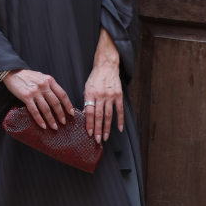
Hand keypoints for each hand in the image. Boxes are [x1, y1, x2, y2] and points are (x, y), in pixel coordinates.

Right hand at [3, 69, 75, 131]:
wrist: (13, 72)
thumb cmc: (28, 76)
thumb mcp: (42, 77)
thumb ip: (49, 86)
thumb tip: (58, 100)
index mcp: (49, 80)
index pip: (62, 94)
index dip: (68, 104)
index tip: (71, 112)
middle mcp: (43, 85)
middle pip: (55, 103)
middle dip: (61, 114)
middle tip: (63, 122)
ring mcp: (35, 91)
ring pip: (46, 109)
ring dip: (51, 119)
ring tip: (54, 126)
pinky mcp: (26, 97)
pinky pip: (34, 111)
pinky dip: (39, 120)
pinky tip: (43, 125)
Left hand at [83, 28, 123, 143]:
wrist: (107, 65)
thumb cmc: (95, 77)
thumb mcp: (86, 87)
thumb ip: (87, 101)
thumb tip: (85, 115)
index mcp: (90, 94)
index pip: (88, 112)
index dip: (89, 124)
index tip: (89, 133)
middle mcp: (100, 96)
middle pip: (98, 116)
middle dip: (97, 129)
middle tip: (97, 140)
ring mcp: (110, 96)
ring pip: (108, 115)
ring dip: (106, 127)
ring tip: (105, 137)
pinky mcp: (118, 95)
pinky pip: (119, 110)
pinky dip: (120, 120)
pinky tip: (119, 129)